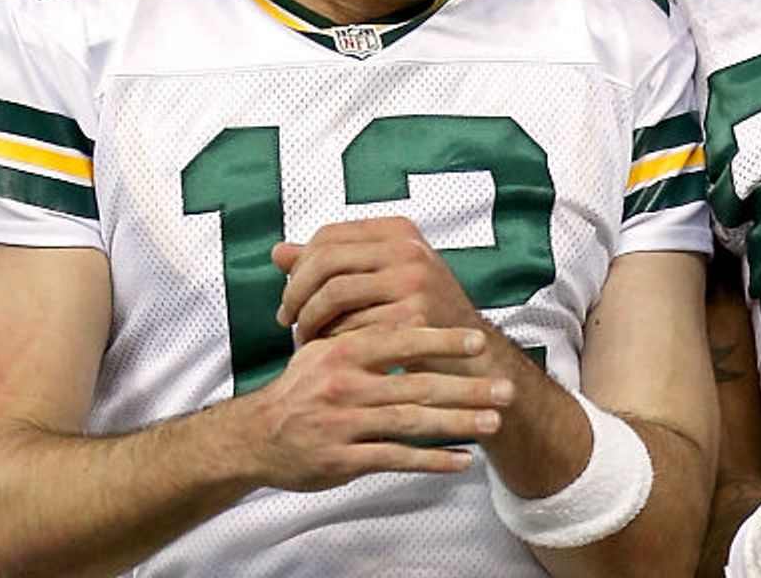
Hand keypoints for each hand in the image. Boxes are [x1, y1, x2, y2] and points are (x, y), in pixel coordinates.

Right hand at [239, 322, 506, 490]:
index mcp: (342, 351)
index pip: (400, 340)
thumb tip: (408, 300)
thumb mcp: (323, 348)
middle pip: (415, 384)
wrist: (255, 436)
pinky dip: (431, 460)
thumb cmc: (301, 388)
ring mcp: (343, 424)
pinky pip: (395, 458)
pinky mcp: (342, 459)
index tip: (477, 341)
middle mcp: (343, 386)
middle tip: (505, 389)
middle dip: (465, 387)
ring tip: (493, 424)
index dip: (441, 341)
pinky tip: (462, 460)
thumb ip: (364, 329)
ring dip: (457, 423)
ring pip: (410, 423)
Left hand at [274, 217, 483, 342]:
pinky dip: (333, 343)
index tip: (289, 294)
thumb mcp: (382, 275)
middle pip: (325, 262)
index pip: (328, 236)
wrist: (472, 353)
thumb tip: (278, 252)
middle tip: (286, 320)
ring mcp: (413, 282)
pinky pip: (352, 327)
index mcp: (398, 230)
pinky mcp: (413, 318)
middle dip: (296, 294)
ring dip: (309, 322)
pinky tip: (332, 354)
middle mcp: (408, 249)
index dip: (299, 266)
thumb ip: (333, 262)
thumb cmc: (422, 312)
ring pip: (333, 296)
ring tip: (305, 340)